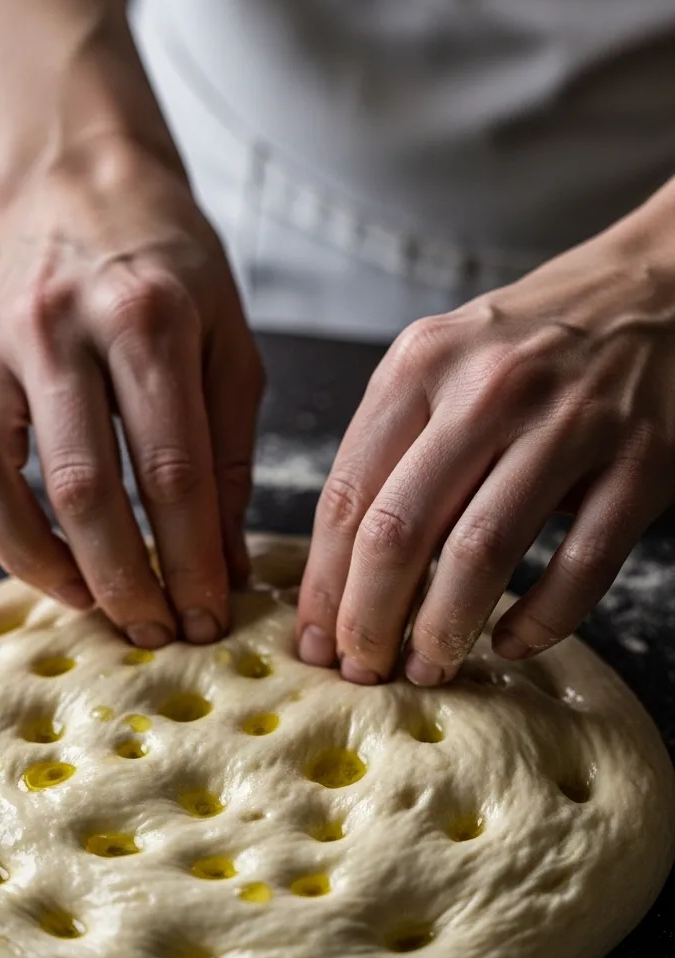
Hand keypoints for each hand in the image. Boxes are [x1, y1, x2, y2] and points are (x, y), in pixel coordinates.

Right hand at [0, 134, 263, 647]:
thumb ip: (229, 456)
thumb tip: (226, 566)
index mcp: (144, 318)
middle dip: (121, 579)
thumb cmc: (171, 272)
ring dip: (35, 562)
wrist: (83, 190)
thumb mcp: (230, 345)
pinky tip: (15, 547)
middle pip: (79, 486)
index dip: (190, 560)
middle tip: (152, 629)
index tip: (208, 616)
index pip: (170, 470)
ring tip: (86, 598)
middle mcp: (54, 328)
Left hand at [297, 202, 674, 682]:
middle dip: (370, 620)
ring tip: (429, 669)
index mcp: (421, 365)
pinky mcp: (642, 462)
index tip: (316, 641)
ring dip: (444, 630)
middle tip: (364, 670)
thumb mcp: (447, 361)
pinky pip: (580, 567)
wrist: (662, 286)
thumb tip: (343, 571)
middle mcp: (489, 389)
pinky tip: (513, 642)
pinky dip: (541, 621)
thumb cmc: (538, 341)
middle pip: (399, 531)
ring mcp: (570, 425)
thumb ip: (396, 444)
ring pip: (481, 554)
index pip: (347, 495)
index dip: (323, 584)